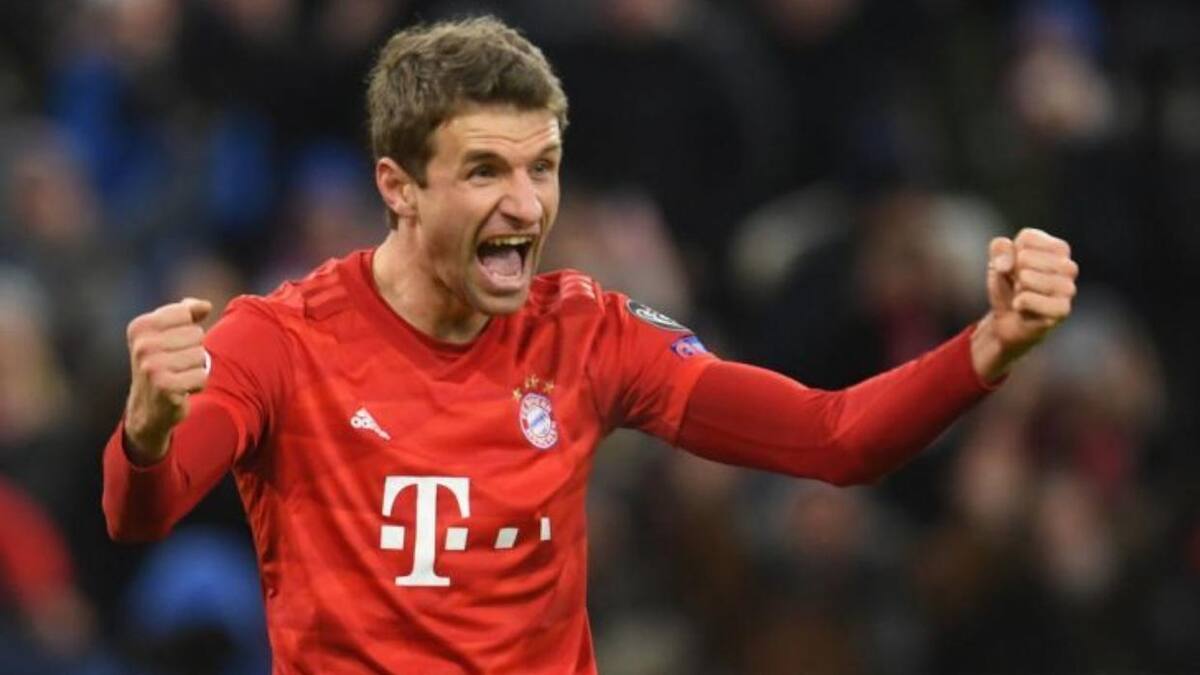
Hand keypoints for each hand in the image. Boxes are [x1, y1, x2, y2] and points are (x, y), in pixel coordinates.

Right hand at [123, 298, 211, 463]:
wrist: (148, 407)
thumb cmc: (162, 363)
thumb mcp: (167, 333)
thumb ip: (186, 312)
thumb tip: (205, 306)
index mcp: (140, 326)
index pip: (185, 313)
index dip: (187, 329)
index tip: (171, 344)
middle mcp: (142, 345)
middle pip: (196, 334)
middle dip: (192, 350)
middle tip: (175, 365)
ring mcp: (152, 366)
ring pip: (201, 355)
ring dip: (196, 368)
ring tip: (178, 376)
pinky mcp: (165, 386)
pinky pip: (202, 376)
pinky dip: (197, 384)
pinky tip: (182, 390)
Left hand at [972, 228, 1078, 381]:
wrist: (1008, 320)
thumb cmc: (1008, 286)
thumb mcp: (998, 261)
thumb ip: (1000, 249)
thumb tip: (1008, 262)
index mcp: (1058, 249)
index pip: (1028, 238)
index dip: (1012, 253)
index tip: (1016, 266)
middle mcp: (1069, 266)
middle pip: (1025, 257)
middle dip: (1013, 272)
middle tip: (1018, 284)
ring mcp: (1068, 289)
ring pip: (1027, 277)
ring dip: (1016, 288)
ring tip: (1022, 294)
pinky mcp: (1062, 310)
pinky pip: (1029, 299)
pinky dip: (1018, 302)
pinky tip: (1021, 306)